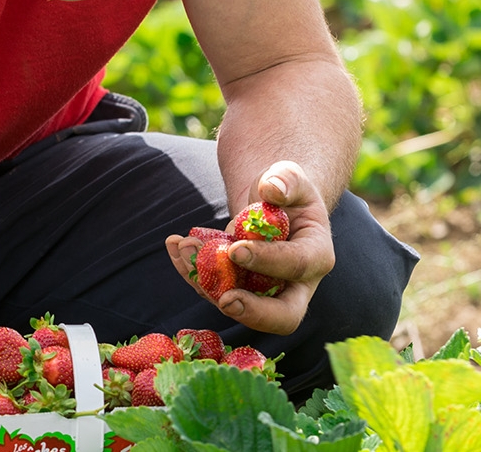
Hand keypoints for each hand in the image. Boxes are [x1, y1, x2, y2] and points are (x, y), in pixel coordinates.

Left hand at [164, 161, 335, 334]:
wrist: (271, 201)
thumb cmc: (284, 188)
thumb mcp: (289, 175)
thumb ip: (285, 180)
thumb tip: (270, 190)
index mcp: (316, 255)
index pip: (297, 266)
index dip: (268, 261)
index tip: (236, 249)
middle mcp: (296, 283)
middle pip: (284, 316)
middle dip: (254, 313)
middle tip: (224, 300)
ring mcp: (266, 291)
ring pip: (240, 305)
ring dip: (206, 284)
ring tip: (183, 248)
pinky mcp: (239, 287)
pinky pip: (215, 288)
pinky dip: (191, 271)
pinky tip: (175, 244)